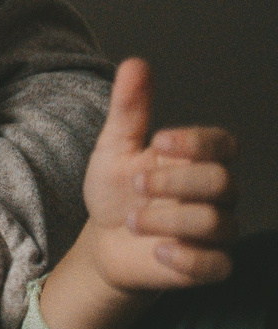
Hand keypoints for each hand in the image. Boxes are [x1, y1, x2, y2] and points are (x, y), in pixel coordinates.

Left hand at [79, 57, 237, 290]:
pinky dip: (188, 259)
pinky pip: (217, 265)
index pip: (223, 144)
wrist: (105, 239)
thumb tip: (134, 63)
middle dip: (175, 181)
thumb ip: (129, 109)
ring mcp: (217, 231)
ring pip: (216, 222)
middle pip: (222, 181)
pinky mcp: (210, 265)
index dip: (197, 141)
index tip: (158, 140)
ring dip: (167, 220)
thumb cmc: (118, 190)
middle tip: (136, 184)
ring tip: (132, 220)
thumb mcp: (116, 147)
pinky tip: (159, 250)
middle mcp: (217, 194)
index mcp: (199, 160)